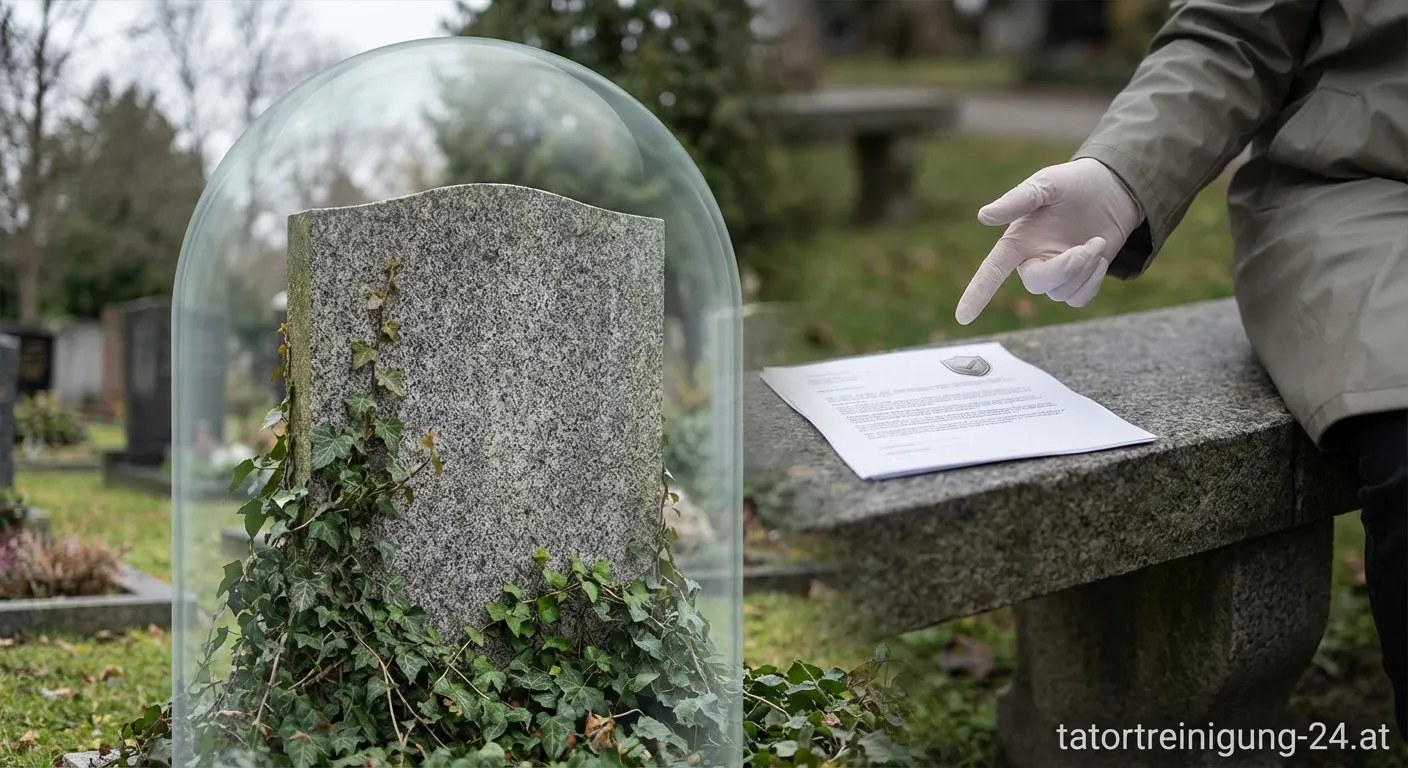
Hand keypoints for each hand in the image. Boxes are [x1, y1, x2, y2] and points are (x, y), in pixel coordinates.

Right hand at [955, 158, 1141, 324]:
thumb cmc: (1073, 183)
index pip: (992, 270)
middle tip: (1089, 247)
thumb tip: (984, 216)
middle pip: (1037, 284)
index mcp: (1017, 240)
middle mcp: (1032, 260)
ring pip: (1061, 293)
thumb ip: (1017, 200)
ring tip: (1097, 242)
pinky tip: (1099, 259)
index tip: (962, 318)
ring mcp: (1055, 274)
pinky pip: (1078, 299)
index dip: (977, 293)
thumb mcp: (1046, 183)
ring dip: (1085, 269)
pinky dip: (1092, 282)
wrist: (1112, 189)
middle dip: (1065, 268)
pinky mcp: (1077, 281)